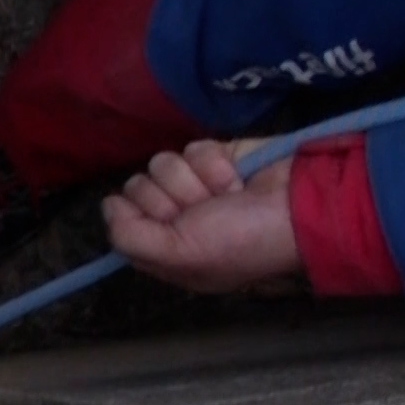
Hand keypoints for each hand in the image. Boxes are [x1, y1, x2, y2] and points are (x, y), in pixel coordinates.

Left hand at [101, 139, 302, 293]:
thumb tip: (107, 206)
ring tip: (226, 197)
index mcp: (166, 249)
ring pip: (162, 164)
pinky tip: (236, 181)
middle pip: (138, 187)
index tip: (165, 224)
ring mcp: (194, 186)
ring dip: (197, 182)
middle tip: (205, 213)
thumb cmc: (241, 241)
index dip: (136, 216)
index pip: (121, 218)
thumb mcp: (181, 256)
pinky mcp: (211, 159)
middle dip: (173, 199)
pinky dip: (215, 164)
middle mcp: (175, 217)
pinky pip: (191, 148)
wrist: (297, 207)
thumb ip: (131, 238)